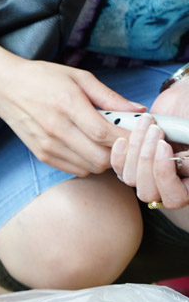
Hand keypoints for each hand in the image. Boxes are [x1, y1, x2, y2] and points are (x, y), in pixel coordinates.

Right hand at [0, 57, 144, 176]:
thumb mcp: (79, 77)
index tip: (138, 133)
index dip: (126, 137)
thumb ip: (109, 96)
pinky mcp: (42, 154)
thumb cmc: (42, 78)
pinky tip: (88, 148)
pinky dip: (88, 163)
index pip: (104, 133)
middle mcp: (56, 129)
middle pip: (100, 157)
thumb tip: (137, 110)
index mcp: (67, 105)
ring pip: (90, 167)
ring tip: (105, 142)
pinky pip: (75, 169)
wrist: (5, 88)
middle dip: (119, 152)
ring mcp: (47, 145)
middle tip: (123, 139)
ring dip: (104, 159)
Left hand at [110, 79, 188, 209]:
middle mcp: (169, 187)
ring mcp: (147, 178)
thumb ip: (188, 145)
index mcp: (188, 185)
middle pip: (148, 192)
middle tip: (155, 131)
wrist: (182, 104)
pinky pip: (120, 171)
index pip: (176, 197)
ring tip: (147, 125)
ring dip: (136, 151)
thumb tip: (181, 161)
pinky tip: (123, 138)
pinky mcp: (132, 168)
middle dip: (147, 160)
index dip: (165, 173)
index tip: (163, 145)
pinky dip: (119, 155)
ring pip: (131, 180)